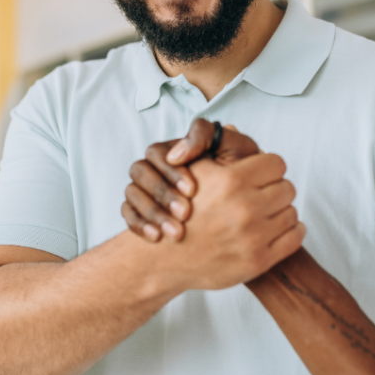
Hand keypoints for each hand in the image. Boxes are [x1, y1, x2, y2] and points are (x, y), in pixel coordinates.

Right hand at [122, 119, 260, 241]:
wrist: (247, 207)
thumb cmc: (243, 172)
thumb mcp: (235, 148)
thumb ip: (207, 136)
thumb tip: (176, 153)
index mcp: (175, 150)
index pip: (158, 153)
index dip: (172, 171)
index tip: (192, 190)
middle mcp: (156, 167)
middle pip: (140, 171)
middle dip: (162, 193)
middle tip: (185, 214)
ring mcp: (145, 188)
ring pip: (132, 193)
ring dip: (152, 211)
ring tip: (175, 232)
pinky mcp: (139, 210)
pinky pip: (128, 214)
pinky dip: (139, 225)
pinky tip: (157, 237)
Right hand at [156, 152, 304, 289]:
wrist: (165, 259)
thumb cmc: (179, 210)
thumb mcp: (192, 172)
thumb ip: (212, 147)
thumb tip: (232, 126)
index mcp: (231, 181)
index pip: (277, 163)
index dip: (267, 167)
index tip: (260, 174)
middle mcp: (244, 209)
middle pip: (288, 187)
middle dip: (275, 189)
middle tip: (262, 194)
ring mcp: (253, 237)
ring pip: (292, 212)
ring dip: (280, 211)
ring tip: (263, 213)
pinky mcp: (258, 261)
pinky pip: (295, 237)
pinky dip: (289, 232)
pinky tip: (272, 230)